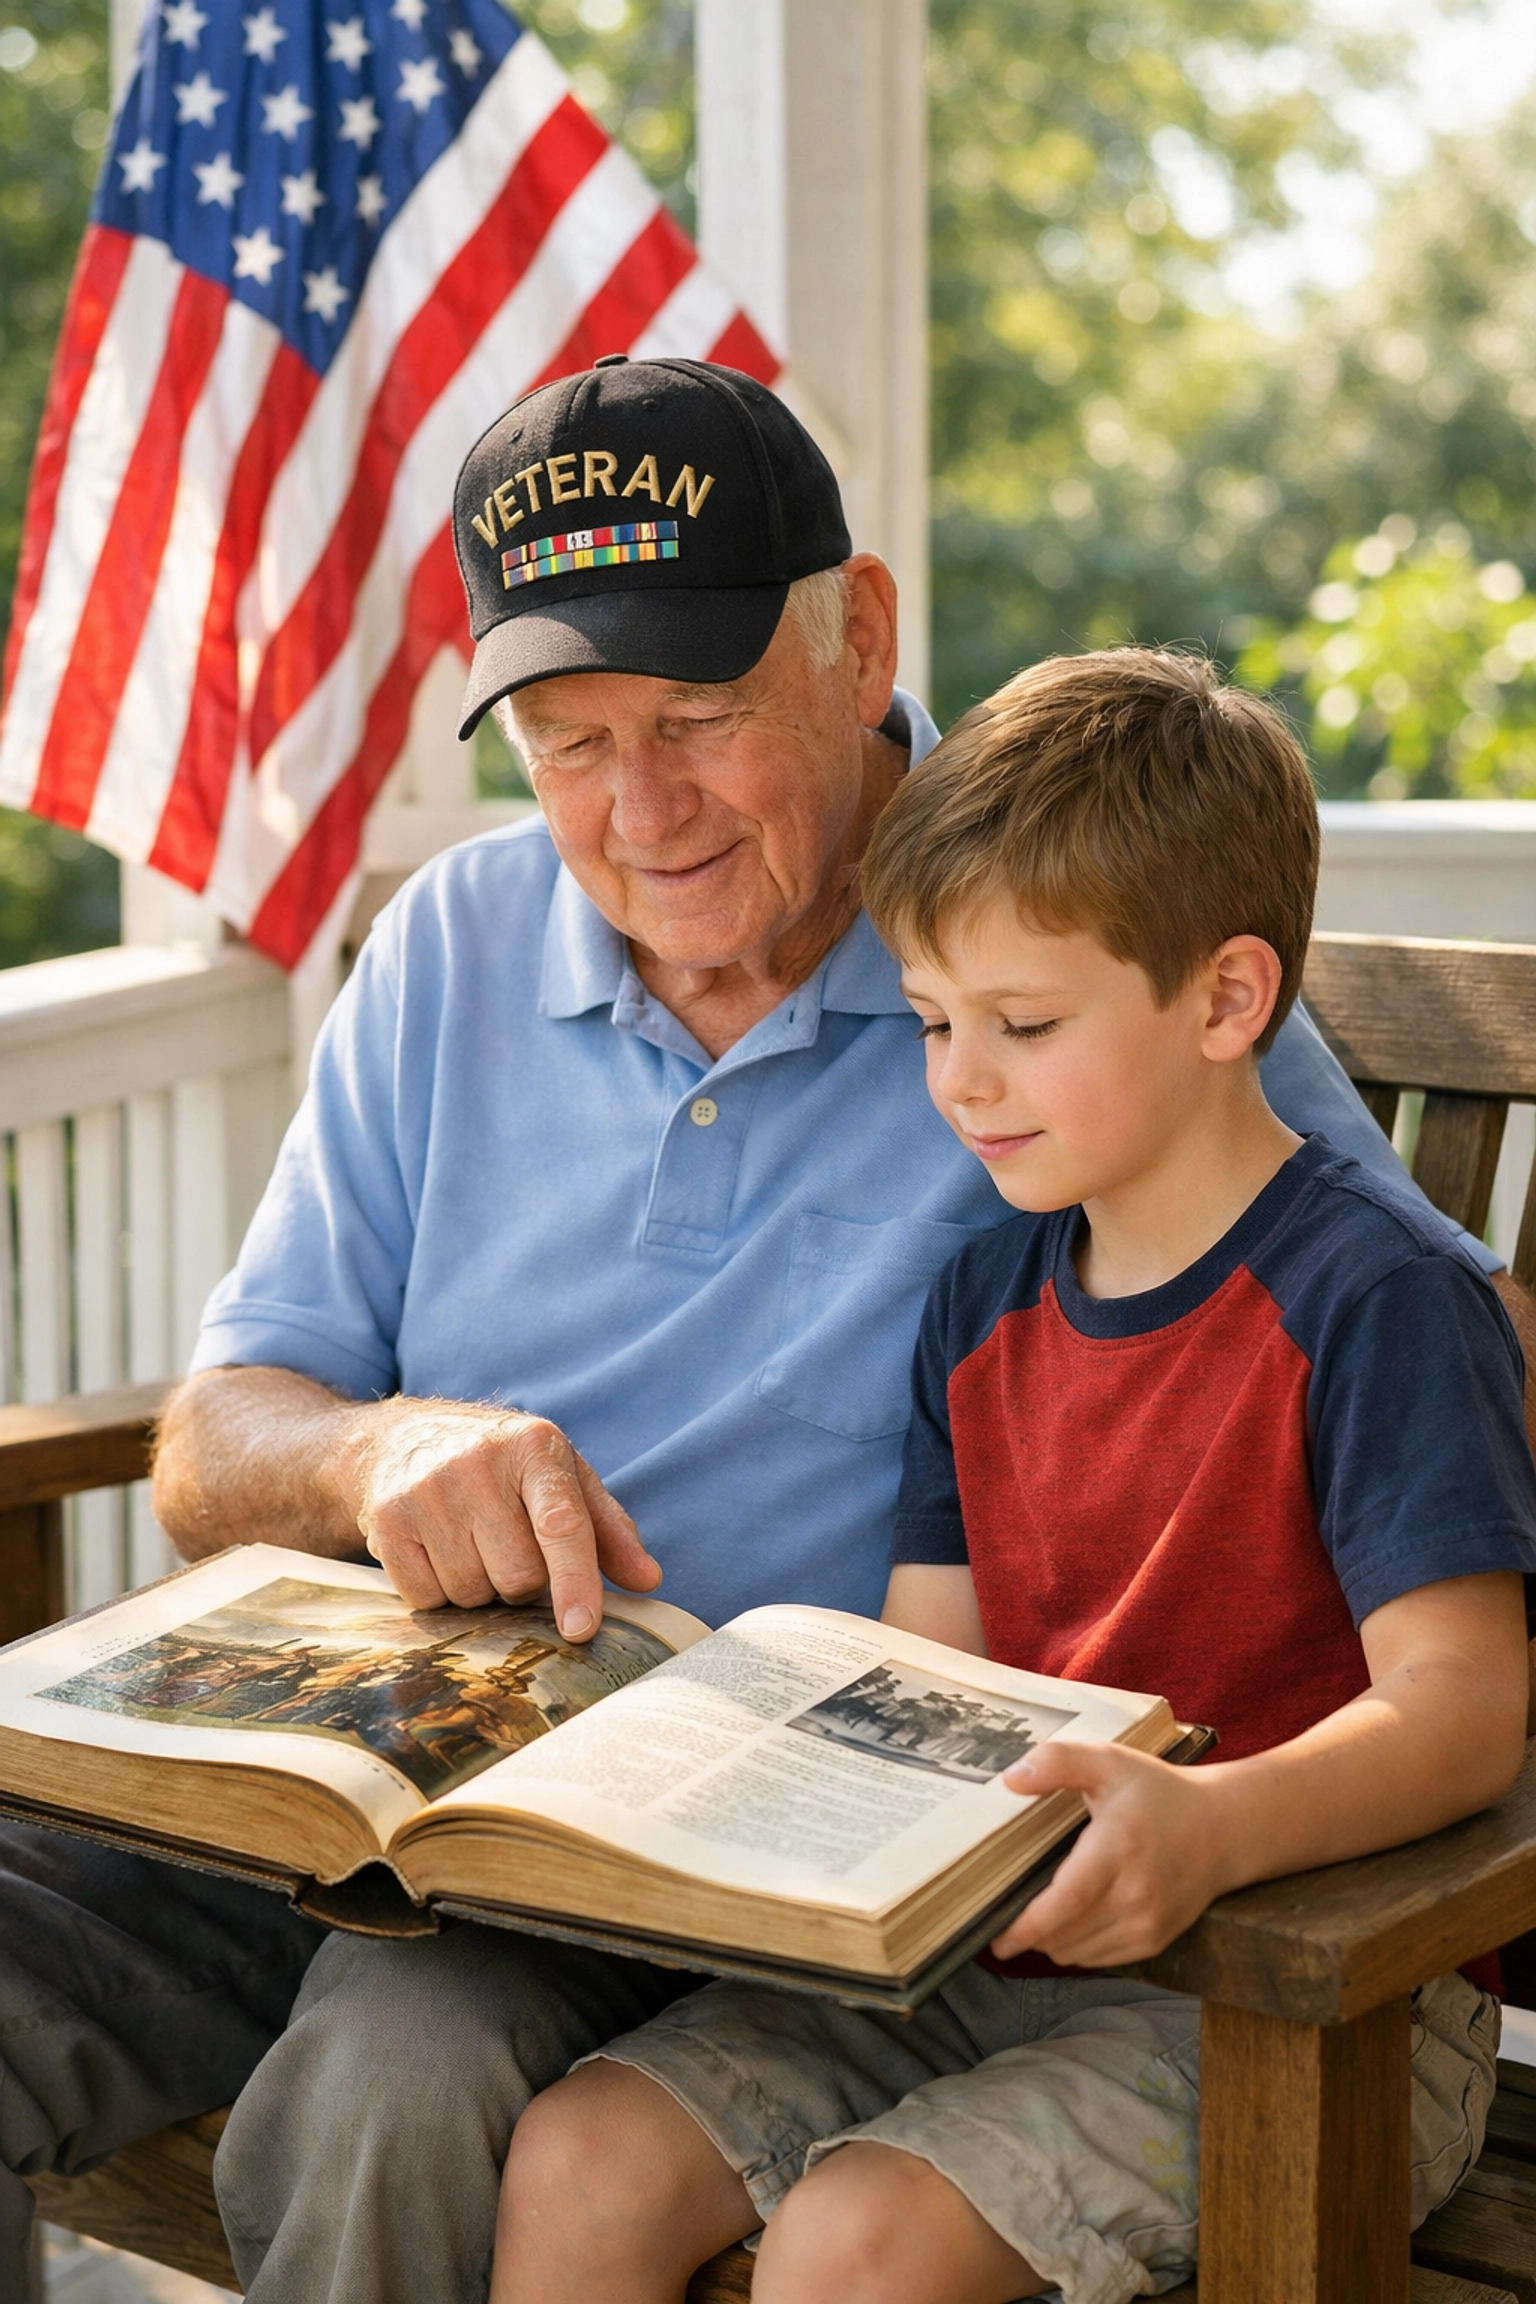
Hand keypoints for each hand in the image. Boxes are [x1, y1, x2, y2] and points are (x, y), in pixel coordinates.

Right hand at [345, 1399, 659, 1636]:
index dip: (575, 1582)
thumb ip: (608, 1528)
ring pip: (472, 1593)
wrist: (401, 1441)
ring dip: (480, 1587)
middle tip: (508, 1545)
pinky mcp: (387, 1522)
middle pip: (519, 1576)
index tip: (581, 1629)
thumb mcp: (560, 1477)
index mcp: (534, 1448)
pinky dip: (438, 1592)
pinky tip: (437, 1551)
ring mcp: (426, 1492)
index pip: (561, 1525)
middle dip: (522, 1581)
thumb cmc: (502, 1468)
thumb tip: (648, 1579)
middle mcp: (478, 1464)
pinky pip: (427, 1599)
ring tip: (471, 1543)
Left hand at [990, 1741, 1231, 1967]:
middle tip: (1004, 1915)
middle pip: (1066, 1933)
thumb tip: (1010, 1780)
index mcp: (1120, 1846)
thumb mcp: (1108, 1762)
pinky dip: (1076, 1946)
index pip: (1069, 1900)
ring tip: (1038, 1914)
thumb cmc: (1158, 1793)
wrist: (1223, 1829)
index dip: (1029, 1926)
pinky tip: (1071, 1920)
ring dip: (1051, 1940)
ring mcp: (1149, 1923)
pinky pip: (1099, 1958)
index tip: (998, 1938)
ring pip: (1078, 1952)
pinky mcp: (1155, 1940)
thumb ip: (1058, 1762)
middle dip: (1029, 1933)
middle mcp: (1137, 1893)